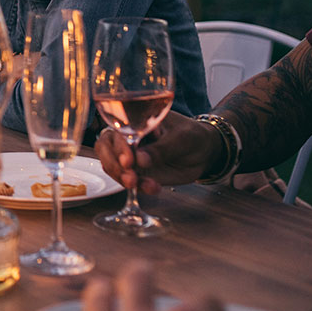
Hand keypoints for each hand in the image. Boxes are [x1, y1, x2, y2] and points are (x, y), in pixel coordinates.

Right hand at [94, 111, 222, 193]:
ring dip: (123, 179)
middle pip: (105, 149)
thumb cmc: (193, 135)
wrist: (206, 152)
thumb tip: (140, 160)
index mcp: (135, 122)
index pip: (115, 131)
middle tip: (130, 177)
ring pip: (112, 167)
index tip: (129, 160)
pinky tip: (153, 188)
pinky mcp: (139, 174)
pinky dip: (139, 188)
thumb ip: (161, 149)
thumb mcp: (181, 138)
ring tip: (139, 185)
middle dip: (114, 165)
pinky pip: (130, 182)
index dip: (117, 146)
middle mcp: (128, 139)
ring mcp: (132, 157)